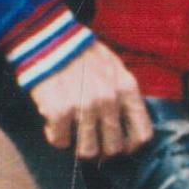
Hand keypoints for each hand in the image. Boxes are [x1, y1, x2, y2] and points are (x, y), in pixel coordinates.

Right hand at [33, 38, 149, 161]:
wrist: (47, 37)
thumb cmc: (80, 52)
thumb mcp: (114, 65)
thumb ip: (122, 92)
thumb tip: (125, 122)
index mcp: (126, 88)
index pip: (141, 134)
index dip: (130, 146)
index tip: (120, 145)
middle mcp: (108, 100)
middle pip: (113, 148)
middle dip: (102, 149)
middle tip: (90, 141)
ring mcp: (83, 107)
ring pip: (87, 151)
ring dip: (78, 147)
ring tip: (72, 134)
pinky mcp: (58, 111)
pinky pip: (60, 142)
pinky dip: (56, 137)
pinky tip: (53, 125)